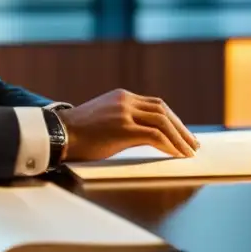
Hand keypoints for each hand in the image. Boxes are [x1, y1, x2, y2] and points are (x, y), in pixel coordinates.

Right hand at [57, 89, 199, 161]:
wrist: (57, 134)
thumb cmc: (78, 133)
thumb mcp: (104, 118)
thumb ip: (124, 120)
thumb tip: (144, 135)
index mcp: (122, 96)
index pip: (156, 104)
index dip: (173, 119)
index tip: (182, 132)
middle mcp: (125, 100)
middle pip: (163, 110)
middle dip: (181, 128)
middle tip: (192, 143)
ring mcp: (124, 113)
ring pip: (162, 121)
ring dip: (179, 137)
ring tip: (189, 151)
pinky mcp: (123, 129)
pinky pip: (155, 135)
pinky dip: (169, 145)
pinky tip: (176, 154)